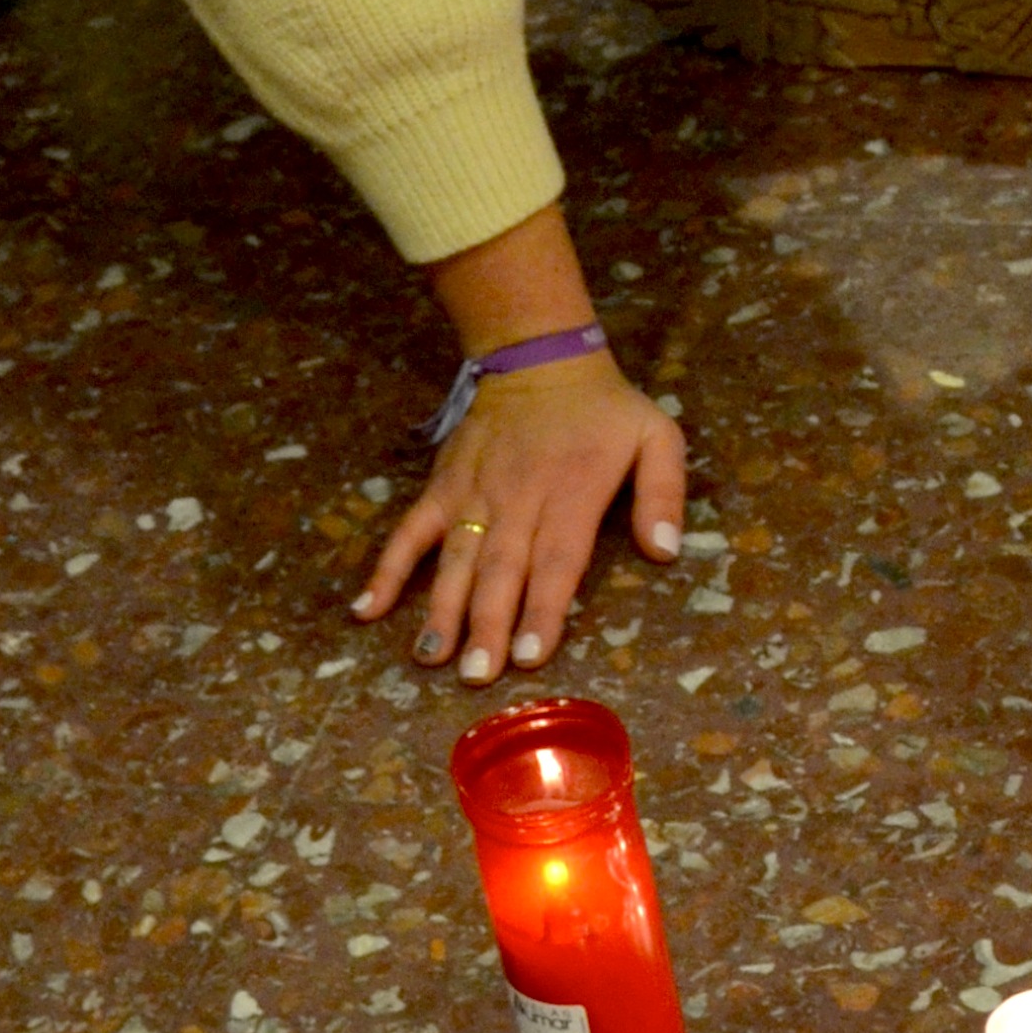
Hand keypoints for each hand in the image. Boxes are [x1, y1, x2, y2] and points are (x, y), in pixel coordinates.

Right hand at [358, 354, 688, 683]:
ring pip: (456, 558)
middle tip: (478, 675)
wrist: (541, 357)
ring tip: (432, 658)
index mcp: (573, 491)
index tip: (530, 655)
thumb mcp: (658, 437)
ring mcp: (474, 493)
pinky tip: (367, 608)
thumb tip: (665, 551)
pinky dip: (387, 568)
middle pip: (502, 569)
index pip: (557, 560)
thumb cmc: (605, 410)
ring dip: (442, 610)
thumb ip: (664, 495)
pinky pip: (410, 531)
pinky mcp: (443, 487)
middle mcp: (518, 497)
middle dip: (489, 625)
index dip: (543, 608)